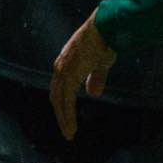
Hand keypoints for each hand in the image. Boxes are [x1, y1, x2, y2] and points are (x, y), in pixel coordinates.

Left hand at [49, 12, 115, 140]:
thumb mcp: (99, 64)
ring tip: (69, 134)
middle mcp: (61, 66)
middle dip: (60, 114)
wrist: (106, 28)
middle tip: (67, 131)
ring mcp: (64, 70)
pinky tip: (71, 127)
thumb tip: (93, 94)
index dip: (62, 104)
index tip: (65, 118)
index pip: (59, 88)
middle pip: (56, 95)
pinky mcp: (71, 74)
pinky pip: (67, 99)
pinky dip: (68, 115)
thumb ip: (95, 78)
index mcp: (66, 63)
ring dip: (63, 118)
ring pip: (59, 100)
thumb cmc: (104, 42)